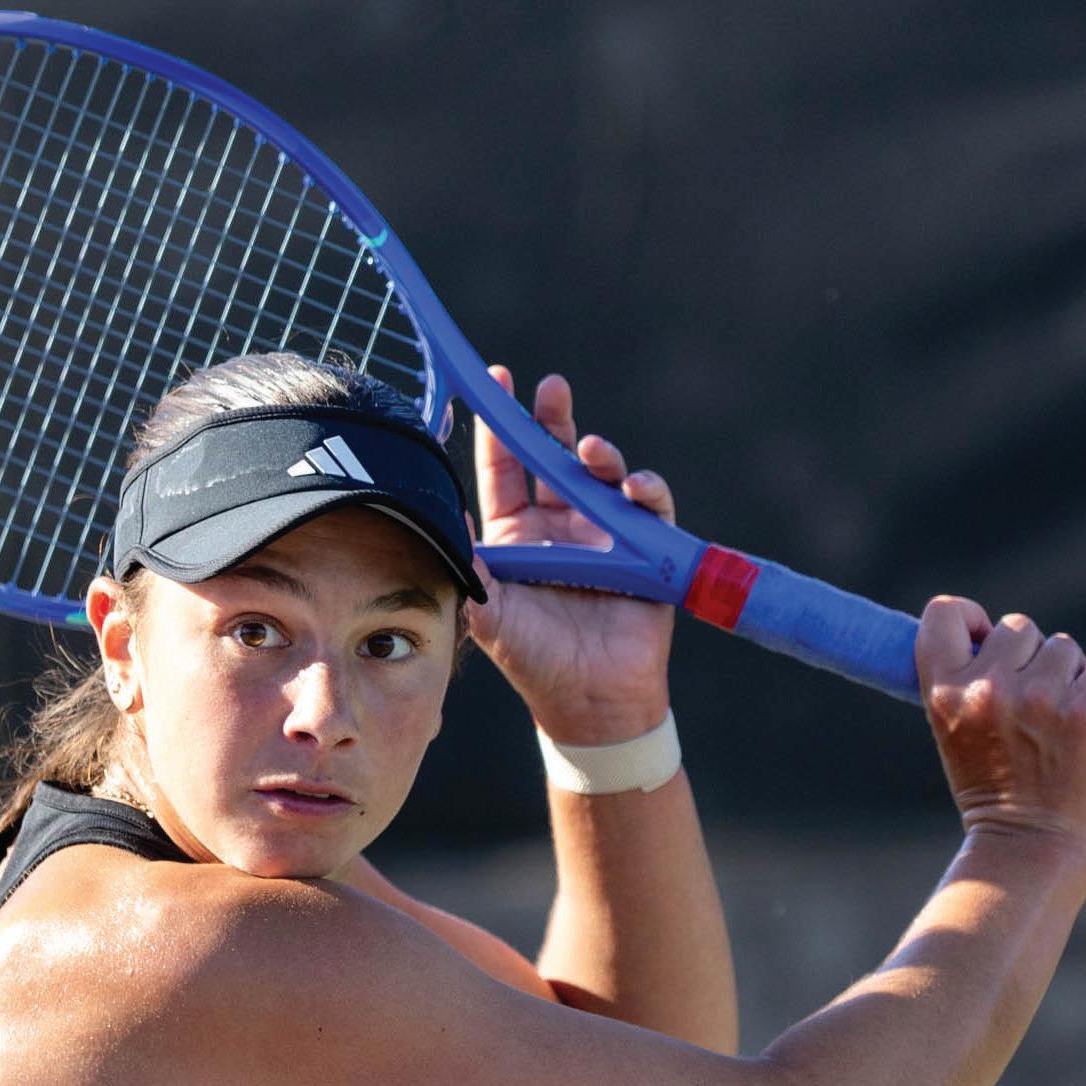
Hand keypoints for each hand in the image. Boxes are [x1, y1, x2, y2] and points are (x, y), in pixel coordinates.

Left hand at [467, 367, 675, 743]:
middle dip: (552, 418)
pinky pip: (651, 507)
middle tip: (549, 387)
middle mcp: (560, 525)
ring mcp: (606, 533)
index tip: (495, 383)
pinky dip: (646, 491)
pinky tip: (635, 487)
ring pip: (603, 475)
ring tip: (591, 451)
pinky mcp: (647, 549)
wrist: (590, 703)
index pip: (505, 469)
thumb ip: (465, 568)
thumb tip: (433, 519)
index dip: (499, 427)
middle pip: (555, 456)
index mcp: (517, 533)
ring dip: (600, 455)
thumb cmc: (534, 659)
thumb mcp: (489, 613)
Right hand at [916, 595, 1085, 856]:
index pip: (945, 611)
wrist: (1032, 845)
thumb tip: (996, 632)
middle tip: (1031, 708)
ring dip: (1069, 677)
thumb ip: (968, 680)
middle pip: (1018, 626)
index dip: (969, 619)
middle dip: (1030, 658)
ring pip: (1065, 648)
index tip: (983, 641)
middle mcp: (988, 688)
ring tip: (1060, 724)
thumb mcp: (954, 729)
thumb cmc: (994, 788)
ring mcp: (1040, 698)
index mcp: (944, 691)